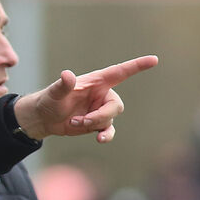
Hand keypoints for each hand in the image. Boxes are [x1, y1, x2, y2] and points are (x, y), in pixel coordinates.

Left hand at [13, 56, 158, 142]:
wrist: (45, 118)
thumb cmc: (49, 100)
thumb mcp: (54, 92)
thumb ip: (63, 85)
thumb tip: (68, 75)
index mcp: (96, 81)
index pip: (120, 72)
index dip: (137, 66)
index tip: (154, 60)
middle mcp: (102, 94)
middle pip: (116, 105)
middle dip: (100, 115)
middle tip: (81, 120)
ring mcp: (101, 110)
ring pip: (110, 119)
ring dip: (95, 124)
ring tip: (76, 123)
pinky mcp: (98, 124)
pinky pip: (108, 130)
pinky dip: (105, 135)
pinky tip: (98, 139)